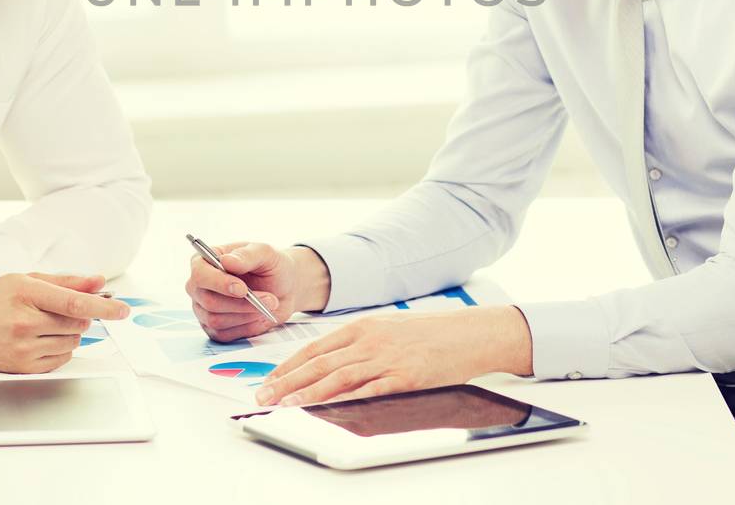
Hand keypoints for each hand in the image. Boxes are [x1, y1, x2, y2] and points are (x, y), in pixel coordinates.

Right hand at [0, 272, 129, 373]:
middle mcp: (25, 322)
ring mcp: (23, 347)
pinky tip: (41, 340)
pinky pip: (61, 360)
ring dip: (69, 334)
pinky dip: (60, 350)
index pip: (73, 302)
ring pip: (72, 343)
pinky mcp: (23, 367)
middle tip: (57, 311)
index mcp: (26, 293)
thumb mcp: (26, 280)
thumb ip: (66, 282)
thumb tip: (99, 282)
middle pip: (77, 323)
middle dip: (78, 317)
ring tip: (44, 325)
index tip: (123, 310)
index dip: (102, 306)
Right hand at [186, 243, 330, 341]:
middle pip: (208, 301)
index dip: (219, 283)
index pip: (200, 274)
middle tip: (269, 298)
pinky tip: (260, 316)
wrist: (284, 288)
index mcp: (205, 261)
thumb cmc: (270, 266)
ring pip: (216, 320)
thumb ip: (247, 255)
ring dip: (247, 314)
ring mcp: (204, 309)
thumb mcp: (265, 253)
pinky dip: (246, 327)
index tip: (242, 289)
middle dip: (241, 303)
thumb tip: (227, 261)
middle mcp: (199, 287)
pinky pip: (224, 335)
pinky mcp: (214, 329)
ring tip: (270, 304)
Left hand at [253, 306, 533, 406]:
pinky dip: (345, 400)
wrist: (469, 333)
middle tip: (264, 396)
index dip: (289, 366)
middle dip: (287, 382)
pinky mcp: (404, 378)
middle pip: (319, 363)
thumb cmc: (430, 333)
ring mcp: (386, 359)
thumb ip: (359, 343)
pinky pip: (369, 391)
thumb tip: (329, 362)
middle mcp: (369, 340)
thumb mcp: (387, 328)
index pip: (315, 348)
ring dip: (307, 392)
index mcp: (362, 326)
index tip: (270, 380)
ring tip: (285, 404)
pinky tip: (327, 407)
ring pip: (338, 377)